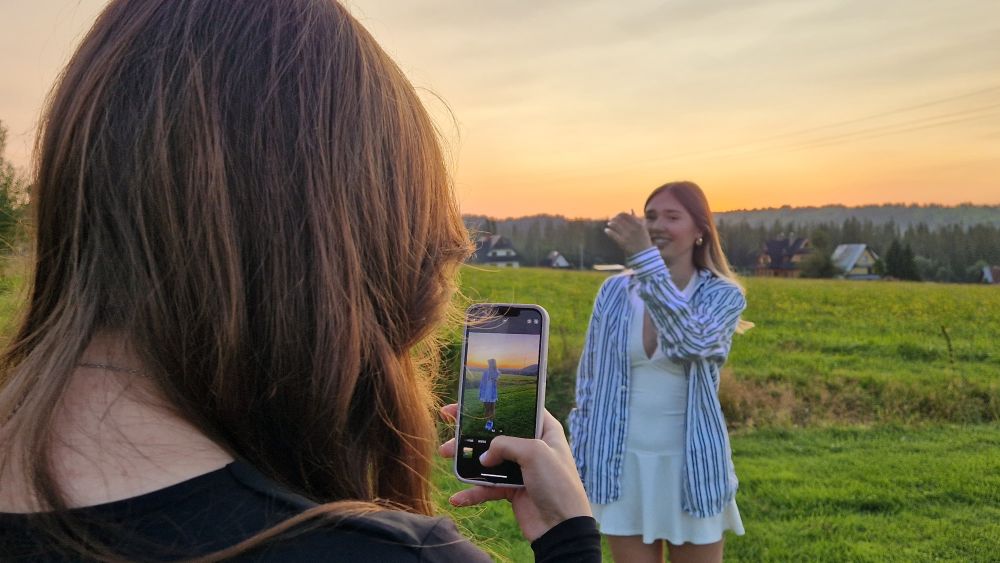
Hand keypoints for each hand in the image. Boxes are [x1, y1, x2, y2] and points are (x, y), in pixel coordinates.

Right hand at [438, 404, 591, 541]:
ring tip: (444, 455)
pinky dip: (472, 492)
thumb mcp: (534, 452)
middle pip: (497, 433)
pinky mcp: (512, 490)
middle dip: (472, 430)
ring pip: (488, 459)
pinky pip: (487, 487)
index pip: (518, 409)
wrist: (562, 528)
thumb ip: (505, 445)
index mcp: (545, 430)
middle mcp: (533, 446)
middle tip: (449, 422)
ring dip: (466, 459)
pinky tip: (458, 497)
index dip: (494, 404)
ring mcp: (521, 469)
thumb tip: (483, 457)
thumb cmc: (557, 484)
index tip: (469, 400)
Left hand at [605, 211, 652, 255]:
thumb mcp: (643, 229)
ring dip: (611, 224)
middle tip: (611, 220)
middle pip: (619, 220)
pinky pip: (613, 235)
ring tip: (609, 224)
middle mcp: (633, 229)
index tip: (617, 216)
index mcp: (638, 225)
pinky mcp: (622, 243)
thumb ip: (638, 219)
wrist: (644, 256)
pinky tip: (606, 230)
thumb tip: (631, 210)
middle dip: (614, 219)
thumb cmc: (644, 241)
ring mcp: (627, 236)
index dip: (620, 214)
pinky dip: (608, 231)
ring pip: (615, 226)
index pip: (626, 215)